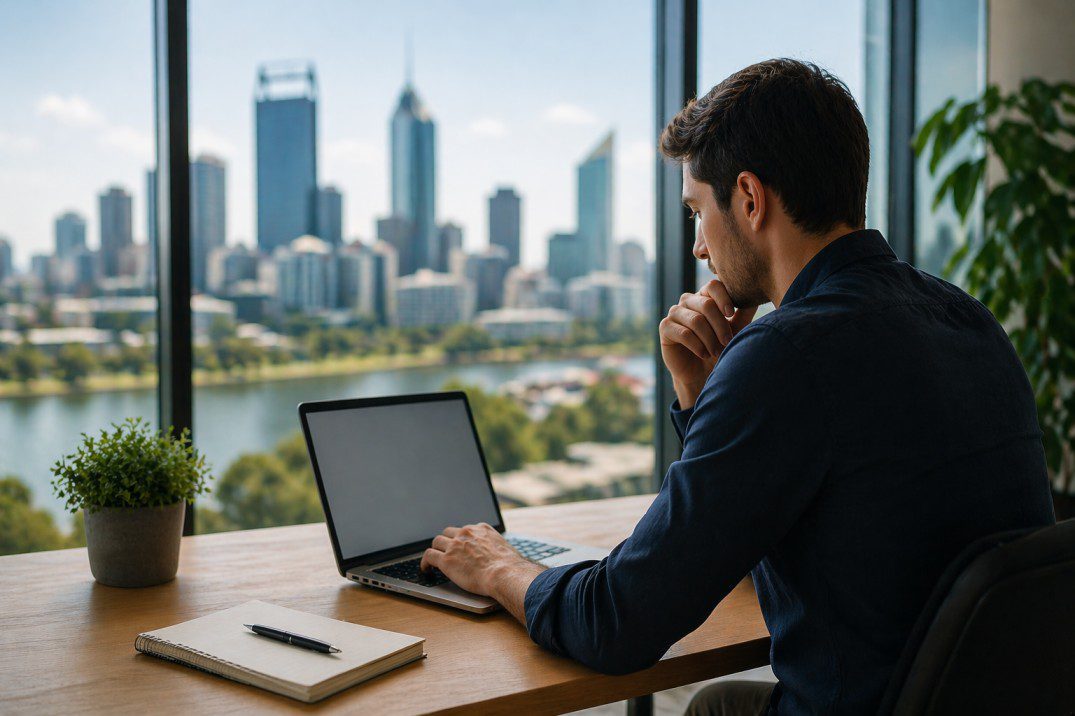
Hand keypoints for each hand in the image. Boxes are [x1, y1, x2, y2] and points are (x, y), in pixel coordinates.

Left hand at [420, 523, 536, 597]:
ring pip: (437, 541)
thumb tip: (499, 557)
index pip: (465, 529)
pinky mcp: (446, 559)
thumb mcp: (505, 548)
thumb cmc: (509, 567)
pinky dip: (425, 562)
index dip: (461, 539)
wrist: (504, 574)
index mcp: (481, 529)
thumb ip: (496, 548)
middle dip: (446, 541)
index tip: (460, 545)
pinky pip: (429, 556)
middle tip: (446, 552)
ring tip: (433, 560)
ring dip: (436, 550)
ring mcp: (455, 545)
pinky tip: (426, 569)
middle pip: (449, 532)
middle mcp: (466, 533)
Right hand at [659, 279, 756, 407]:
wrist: (701, 372)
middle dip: (720, 326)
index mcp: (705, 296)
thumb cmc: (720, 347)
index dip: (724, 298)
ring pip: (696, 320)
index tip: (731, 314)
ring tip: (717, 352)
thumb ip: (744, 312)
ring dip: (710, 339)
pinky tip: (704, 354)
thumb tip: (756, 295)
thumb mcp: (736, 329)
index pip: (713, 286)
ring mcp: (675, 313)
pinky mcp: (665, 327)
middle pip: (706, 305)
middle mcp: (688, 301)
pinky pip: (683, 333)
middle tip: (728, 342)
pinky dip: (697, 345)